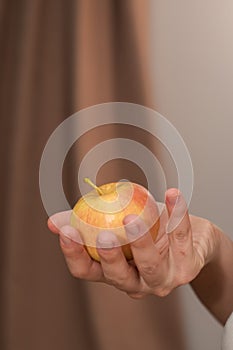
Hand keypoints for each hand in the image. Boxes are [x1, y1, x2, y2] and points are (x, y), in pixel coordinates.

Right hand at [48, 189, 217, 297]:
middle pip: (119, 277)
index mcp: (115, 272)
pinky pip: (181, 238)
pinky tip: (171, 194)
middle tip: (103, 236)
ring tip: (132, 218)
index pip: (87, 271)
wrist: (192, 237)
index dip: (74, 254)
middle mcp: (137, 283)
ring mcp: (164, 279)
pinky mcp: (188, 269)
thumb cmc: (149, 229)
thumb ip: (89, 222)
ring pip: (151, 267)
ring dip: (141, 242)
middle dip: (110, 258)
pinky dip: (177, 214)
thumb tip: (53, 221)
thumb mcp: (117, 224)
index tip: (66, 230)